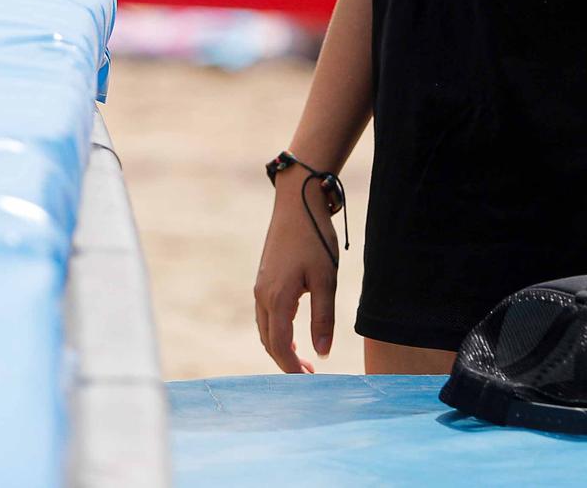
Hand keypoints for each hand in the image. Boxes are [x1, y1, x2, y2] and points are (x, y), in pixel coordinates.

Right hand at [252, 168, 339, 372]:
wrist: (298, 204)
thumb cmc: (315, 240)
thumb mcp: (326, 280)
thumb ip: (323, 317)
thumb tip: (322, 352)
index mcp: (277, 299)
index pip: (280, 346)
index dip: (293, 368)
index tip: (309, 381)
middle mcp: (262, 296)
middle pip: (269, 341)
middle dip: (286, 362)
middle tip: (309, 374)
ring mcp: (260, 286)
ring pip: (265, 329)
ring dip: (280, 347)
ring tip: (303, 359)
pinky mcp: (263, 278)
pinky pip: (265, 315)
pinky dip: (276, 331)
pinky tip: (292, 332)